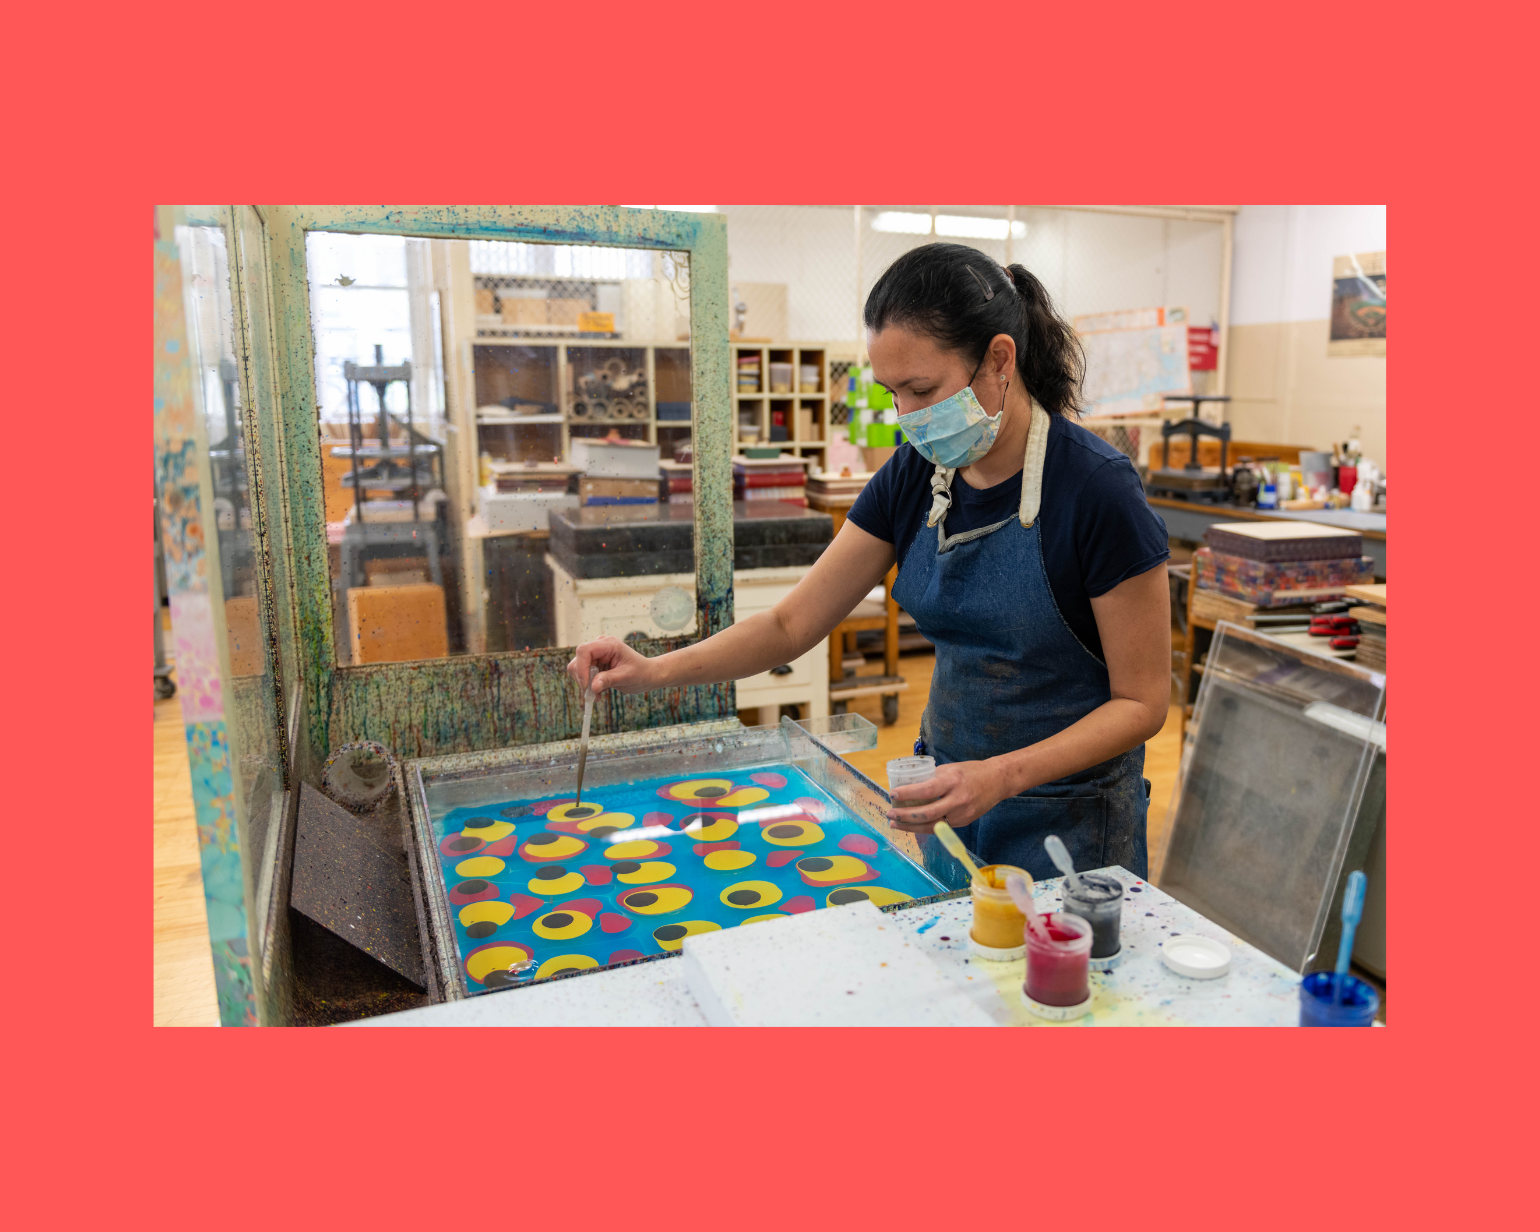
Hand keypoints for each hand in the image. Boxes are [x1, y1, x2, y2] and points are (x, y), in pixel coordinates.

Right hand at [566, 636, 658, 695]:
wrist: (647, 674)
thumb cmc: (641, 673)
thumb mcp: (626, 677)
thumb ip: (609, 680)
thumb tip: (592, 687)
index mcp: (609, 644)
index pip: (584, 650)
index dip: (581, 668)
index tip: (586, 686)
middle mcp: (600, 646)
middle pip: (578, 661)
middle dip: (583, 679)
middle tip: (592, 695)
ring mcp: (597, 655)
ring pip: (578, 669)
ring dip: (585, 684)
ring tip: (598, 695)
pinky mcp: (595, 663)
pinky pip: (583, 674)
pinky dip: (588, 686)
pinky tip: (599, 692)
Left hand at [886, 759, 1010, 833]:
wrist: (998, 780)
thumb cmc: (971, 771)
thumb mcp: (950, 769)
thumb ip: (932, 778)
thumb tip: (910, 786)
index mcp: (952, 781)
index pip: (927, 790)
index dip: (908, 794)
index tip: (892, 794)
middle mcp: (958, 799)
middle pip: (927, 813)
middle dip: (905, 816)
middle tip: (890, 813)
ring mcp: (962, 813)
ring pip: (932, 825)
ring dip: (911, 826)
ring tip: (895, 823)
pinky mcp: (964, 822)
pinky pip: (940, 827)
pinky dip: (924, 827)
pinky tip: (912, 826)